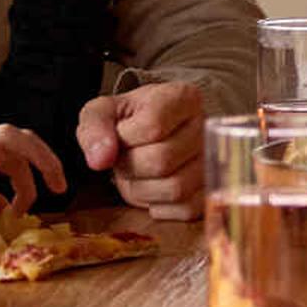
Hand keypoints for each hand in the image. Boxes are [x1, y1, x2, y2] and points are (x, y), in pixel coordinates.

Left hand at [80, 78, 204, 216]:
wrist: (151, 137)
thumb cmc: (130, 121)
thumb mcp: (104, 112)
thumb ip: (95, 126)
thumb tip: (99, 159)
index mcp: (183, 98)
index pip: (153, 125)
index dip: (125, 137)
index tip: (121, 133)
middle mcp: (205, 127)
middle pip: (162, 160)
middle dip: (131, 165)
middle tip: (126, 157)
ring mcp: (212, 161)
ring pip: (175, 188)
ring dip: (143, 188)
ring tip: (138, 173)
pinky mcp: (209, 191)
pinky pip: (184, 208)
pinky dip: (159, 204)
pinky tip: (152, 187)